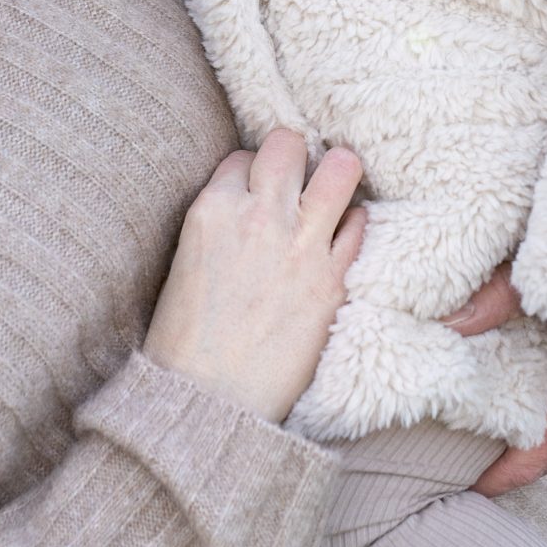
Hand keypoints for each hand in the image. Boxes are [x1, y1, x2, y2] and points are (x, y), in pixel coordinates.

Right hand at [143, 131, 364, 422]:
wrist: (208, 402)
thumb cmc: (185, 340)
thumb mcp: (186, 260)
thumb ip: (221, 221)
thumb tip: (249, 201)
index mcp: (212, 210)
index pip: (243, 157)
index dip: (251, 175)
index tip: (255, 196)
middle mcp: (259, 217)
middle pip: (288, 143)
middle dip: (293, 156)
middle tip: (294, 181)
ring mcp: (301, 246)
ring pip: (340, 168)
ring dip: (337, 173)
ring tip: (332, 190)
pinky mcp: (333, 280)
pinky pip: (360, 223)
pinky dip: (353, 224)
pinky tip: (341, 237)